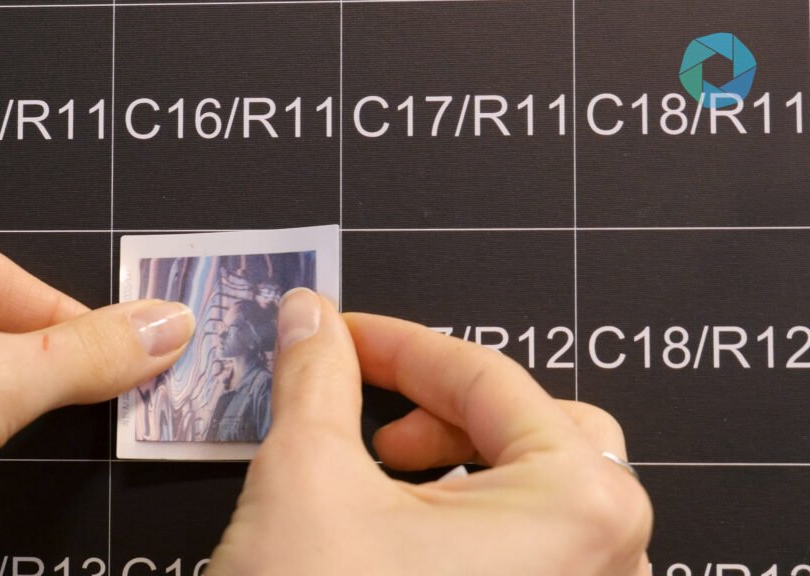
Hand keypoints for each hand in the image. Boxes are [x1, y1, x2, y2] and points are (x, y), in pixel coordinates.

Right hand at [208, 288, 651, 574]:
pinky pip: (526, 548)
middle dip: (442, 405)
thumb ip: (317, 378)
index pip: (486, 378)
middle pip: (533, 427)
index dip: (396, 343)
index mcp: (580, 507)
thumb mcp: (307, 477)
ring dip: (455, 460)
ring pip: (535, 489)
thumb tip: (310, 322)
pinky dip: (466, 517)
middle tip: (371, 409)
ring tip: (383, 473)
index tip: (342, 333)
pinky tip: (400, 531)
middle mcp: (606, 562)